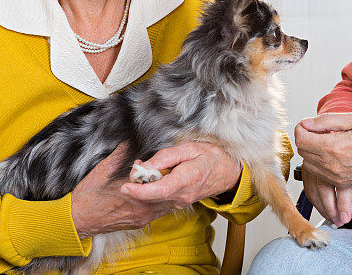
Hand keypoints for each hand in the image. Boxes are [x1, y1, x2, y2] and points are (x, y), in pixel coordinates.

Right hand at [71, 143, 174, 237]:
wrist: (77, 220)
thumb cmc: (88, 196)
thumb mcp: (102, 170)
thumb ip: (120, 155)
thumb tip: (130, 141)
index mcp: (135, 193)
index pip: (159, 180)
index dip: (164, 169)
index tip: (164, 160)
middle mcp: (141, 208)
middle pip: (167, 193)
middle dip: (170, 180)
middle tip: (171, 168)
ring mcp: (142, 217)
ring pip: (166, 204)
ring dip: (168, 192)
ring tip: (168, 179)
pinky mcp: (140, 223)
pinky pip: (159, 212)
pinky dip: (163, 201)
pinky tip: (160, 192)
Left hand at [120, 141, 241, 205]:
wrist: (226, 173)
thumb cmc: (210, 158)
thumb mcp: (190, 148)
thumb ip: (166, 156)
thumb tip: (145, 166)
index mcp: (186, 180)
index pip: (159, 190)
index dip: (139, 190)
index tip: (125, 187)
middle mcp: (181, 196)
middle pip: (151, 197)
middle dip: (136, 185)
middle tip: (135, 169)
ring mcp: (179, 203)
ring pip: (152, 200)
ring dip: (141, 188)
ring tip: (144, 171)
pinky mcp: (176, 204)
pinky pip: (157, 201)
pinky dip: (148, 191)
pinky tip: (151, 179)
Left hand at [295, 112, 351, 224]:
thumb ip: (326, 121)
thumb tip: (306, 123)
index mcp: (333, 147)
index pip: (301, 139)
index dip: (301, 128)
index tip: (307, 124)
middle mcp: (332, 165)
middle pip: (303, 153)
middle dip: (306, 139)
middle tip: (317, 130)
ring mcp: (337, 177)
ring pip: (309, 165)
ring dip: (312, 152)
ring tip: (325, 141)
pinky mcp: (342, 183)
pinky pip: (320, 174)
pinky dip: (320, 164)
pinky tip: (332, 154)